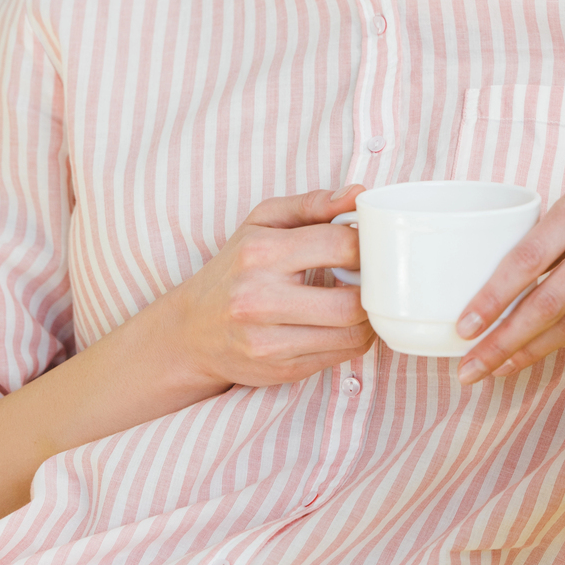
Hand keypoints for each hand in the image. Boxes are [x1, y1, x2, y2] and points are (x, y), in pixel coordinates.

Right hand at [153, 184, 375, 391]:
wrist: (190, 332)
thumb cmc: (234, 269)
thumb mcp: (262, 222)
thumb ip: (312, 204)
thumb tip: (358, 194)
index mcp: (260, 254)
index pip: (341, 246)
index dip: (368, 245)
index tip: (370, 245)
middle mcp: (260, 300)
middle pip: (353, 302)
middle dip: (374, 289)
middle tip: (372, 278)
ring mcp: (269, 341)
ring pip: (353, 334)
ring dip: (369, 316)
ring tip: (360, 299)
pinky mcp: (282, 370)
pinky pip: (343, 355)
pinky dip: (355, 337)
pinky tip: (343, 322)